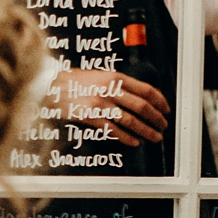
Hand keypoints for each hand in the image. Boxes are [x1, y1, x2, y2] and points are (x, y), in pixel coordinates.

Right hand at [47, 69, 168, 147]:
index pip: (146, 90)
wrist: (51, 85)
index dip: (160, 101)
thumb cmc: (74, 81)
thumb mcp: (100, 75)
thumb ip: (118, 84)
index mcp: (115, 77)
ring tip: (154, 137)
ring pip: (130, 120)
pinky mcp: (90, 117)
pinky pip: (113, 129)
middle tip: (163, 126)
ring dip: (146, 130)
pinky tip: (134, 142)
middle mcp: (110, 90)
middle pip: (142, 106)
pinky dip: (126, 137)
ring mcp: (101, 104)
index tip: (166, 109)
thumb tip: (138, 97)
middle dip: (156, 118)